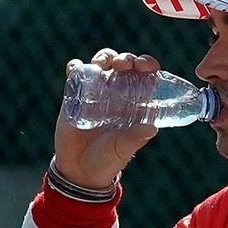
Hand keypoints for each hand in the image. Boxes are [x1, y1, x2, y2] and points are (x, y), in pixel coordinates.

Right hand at [53, 48, 159, 188]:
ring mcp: (96, 91)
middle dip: (126, 59)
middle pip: (125, 65)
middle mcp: (118, 93)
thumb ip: (136, 138)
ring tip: (101, 65)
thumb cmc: (108, 159)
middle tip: (122, 65)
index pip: (146, 75)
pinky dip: (76, 67)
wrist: (80, 170)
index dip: (148, 64)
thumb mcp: (124, 148)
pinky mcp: (75, 95)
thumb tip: (152, 129)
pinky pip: (75, 74)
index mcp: (136, 102)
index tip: (145, 65)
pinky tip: (76, 69)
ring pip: (102, 63)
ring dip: (104, 57)